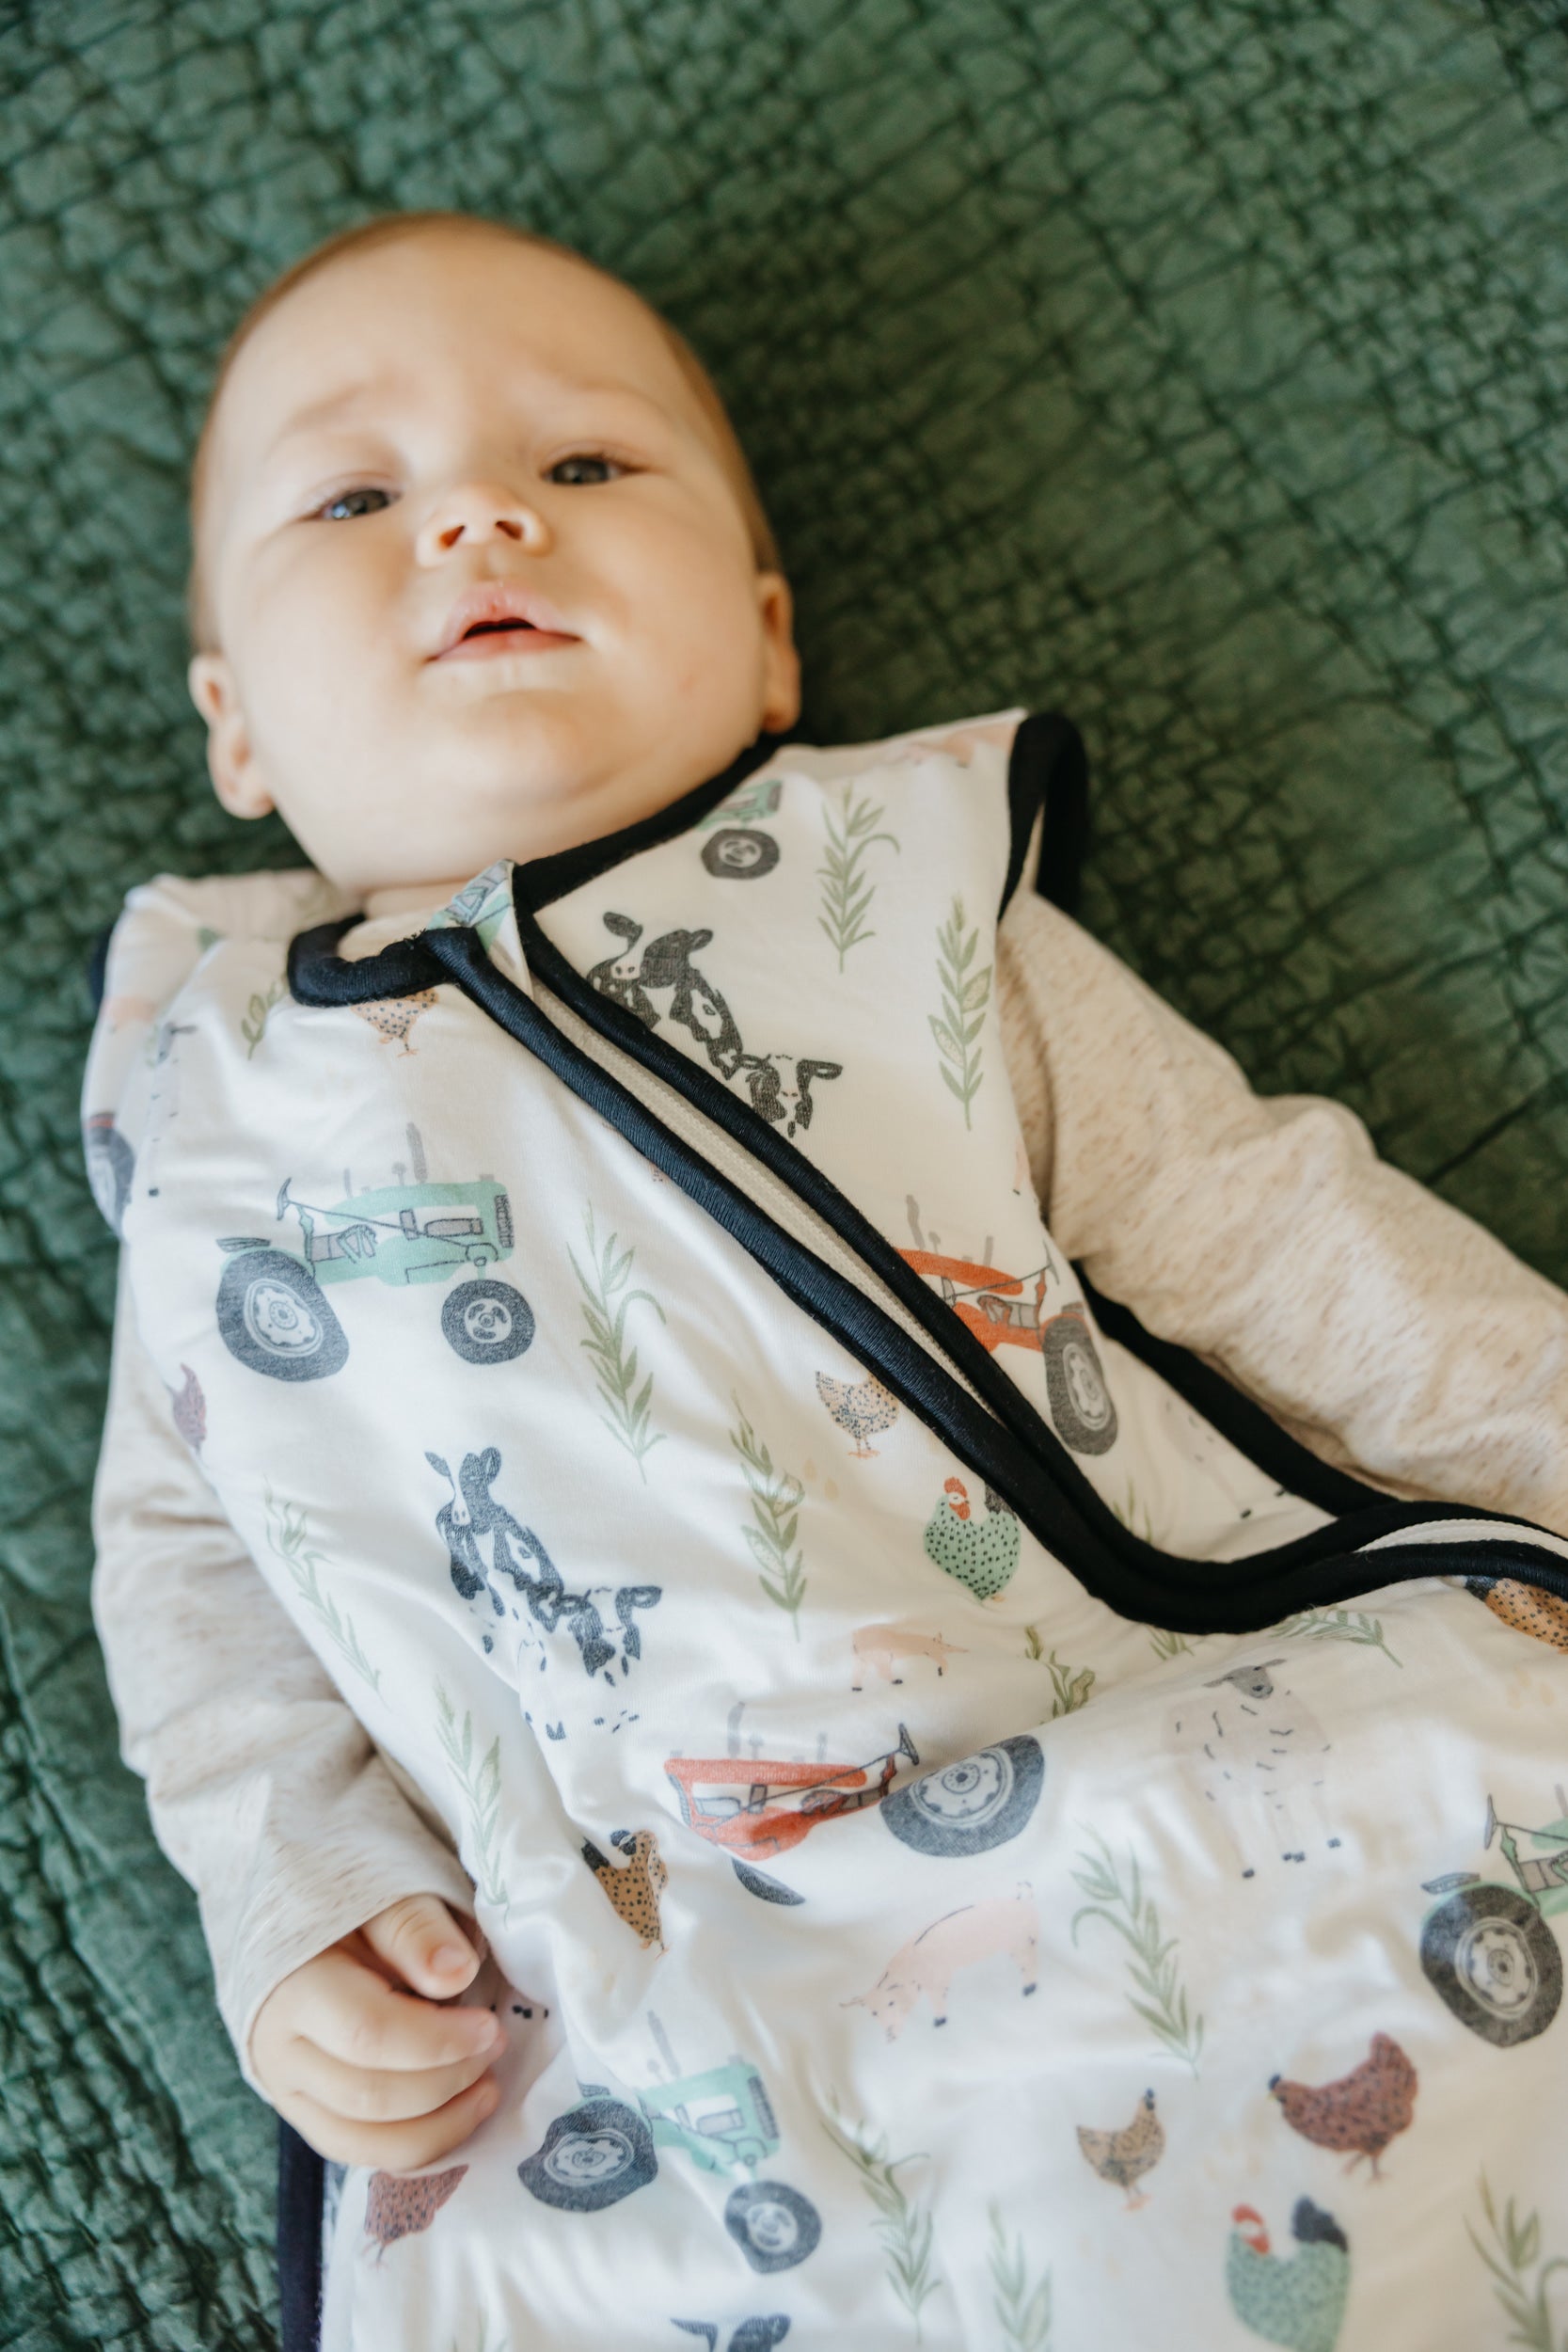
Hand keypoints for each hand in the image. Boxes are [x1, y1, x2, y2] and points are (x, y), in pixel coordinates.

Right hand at [250, 1893, 505, 2167]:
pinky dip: (420, 2145)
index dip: (438, 2040)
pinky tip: (461, 2113)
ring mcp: (288, 2094)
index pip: (367, 2034)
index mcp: (293, 1988)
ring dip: (440, 2125)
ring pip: (365, 2143)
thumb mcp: (383, 1894)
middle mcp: (279, 2053)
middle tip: (496, 2044)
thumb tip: (455, 1973)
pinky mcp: (309, 2119)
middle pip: (369, 2096)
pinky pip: (364, 2154)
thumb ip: (416, 1929)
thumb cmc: (350, 1909)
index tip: (490, 2027)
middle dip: (447, 2079)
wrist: (299, 1932)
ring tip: (487, 2086)